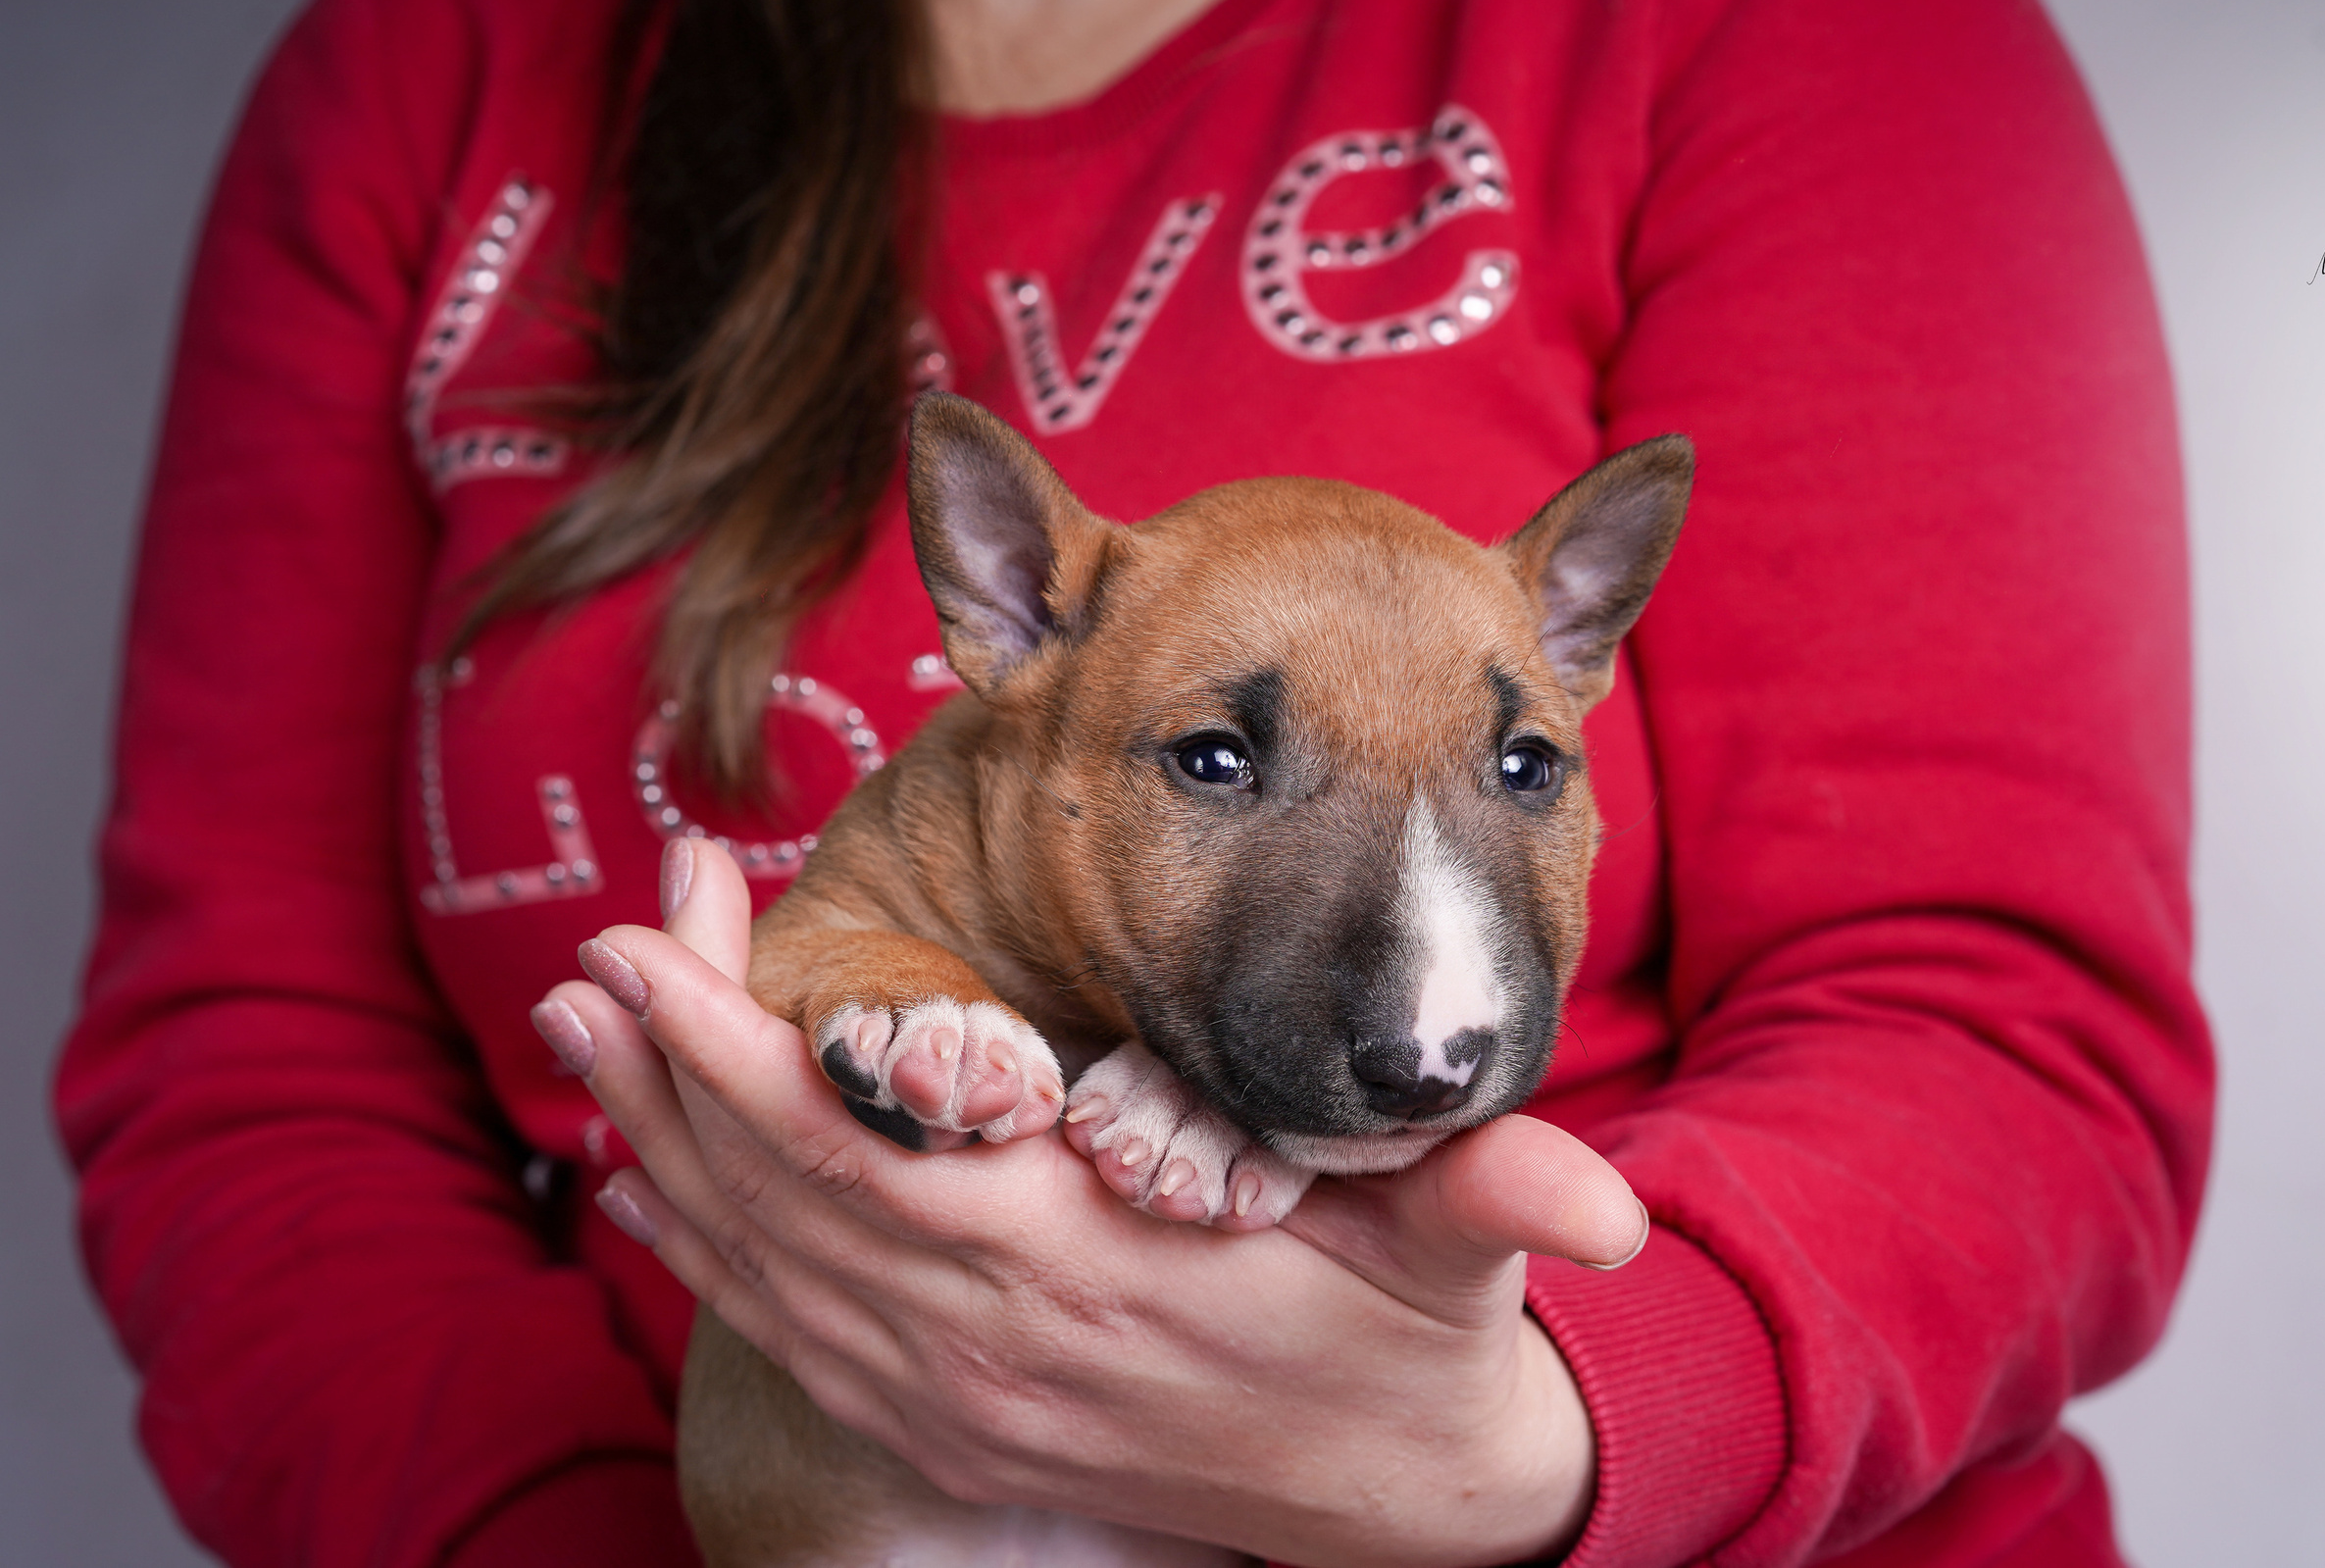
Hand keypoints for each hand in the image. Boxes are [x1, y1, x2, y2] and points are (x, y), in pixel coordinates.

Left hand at [535, 839, 1648, 1566]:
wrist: (1395, 1513)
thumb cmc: (1406, 1345)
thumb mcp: (1456, 1262)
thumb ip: (1503, 1207)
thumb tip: (1606, 1206)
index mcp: (1089, 1271)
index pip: (872, 1157)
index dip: (748, 1059)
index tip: (659, 947)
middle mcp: (992, 1342)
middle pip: (778, 1198)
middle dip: (670, 1069)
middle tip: (585, 951)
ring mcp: (957, 1401)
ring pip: (762, 1266)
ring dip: (661, 1142)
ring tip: (585, 1027)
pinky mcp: (950, 1431)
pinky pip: (789, 1337)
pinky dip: (703, 1251)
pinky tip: (649, 1179)